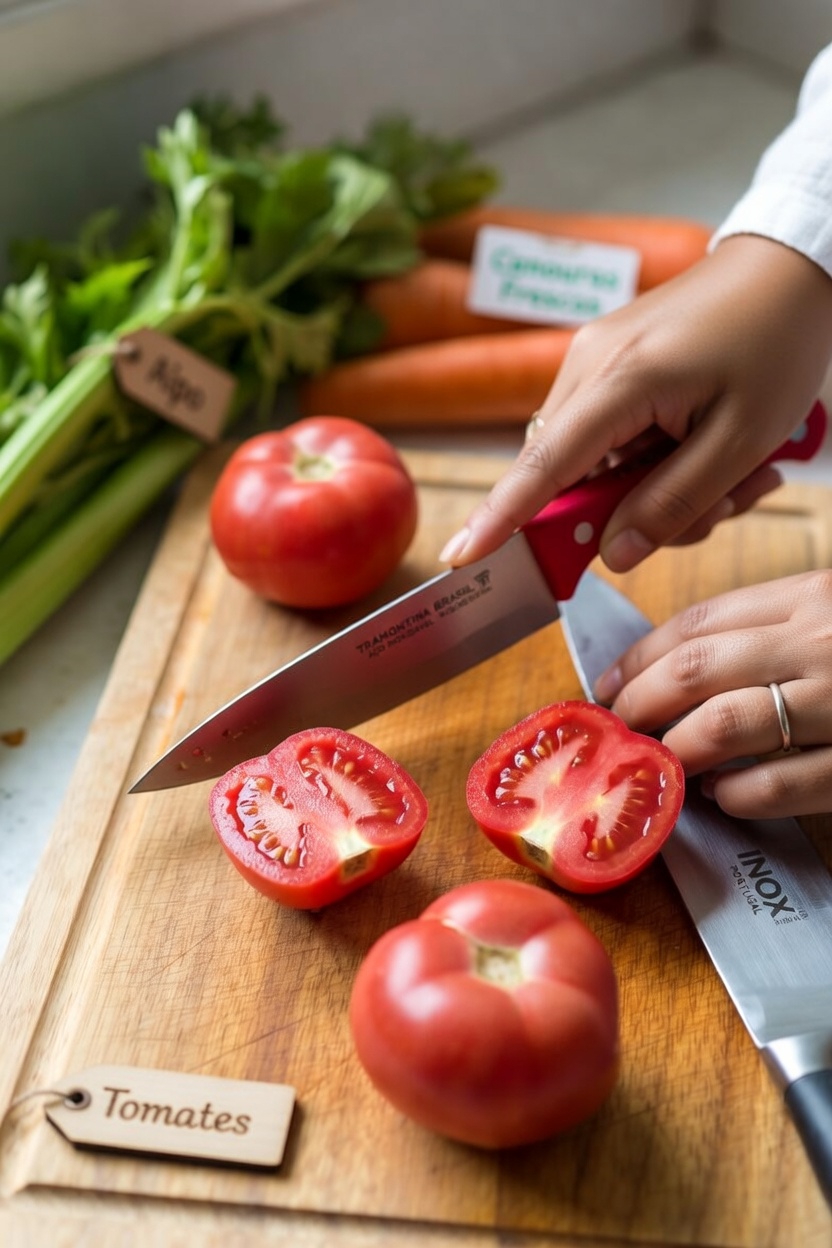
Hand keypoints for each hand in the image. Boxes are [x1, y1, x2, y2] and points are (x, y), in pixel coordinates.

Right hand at [440, 235, 831, 568]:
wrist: (787, 267)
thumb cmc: (775, 341)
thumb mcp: (743, 440)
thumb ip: (675, 503)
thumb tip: (614, 554)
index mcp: (621, 377)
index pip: (545, 464)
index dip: (502, 517)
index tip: (463, 555)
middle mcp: (588, 363)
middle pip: (567, 474)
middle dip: (628, 512)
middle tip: (718, 506)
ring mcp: (592, 359)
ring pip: (590, 463)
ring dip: (649, 489)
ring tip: (729, 476)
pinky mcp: (606, 363)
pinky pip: (606, 438)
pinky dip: (649, 462)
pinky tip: (702, 451)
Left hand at [593, 571, 831, 818]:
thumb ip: (772, 630)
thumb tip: (680, 671)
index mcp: (810, 598)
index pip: (699, 623)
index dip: (640, 657)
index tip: (607, 686)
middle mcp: (819, 643)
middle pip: (695, 669)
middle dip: (640, 704)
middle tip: (620, 731)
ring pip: (725, 723)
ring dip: (678, 750)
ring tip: (661, 764)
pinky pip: (778, 783)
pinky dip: (737, 794)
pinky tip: (722, 795)